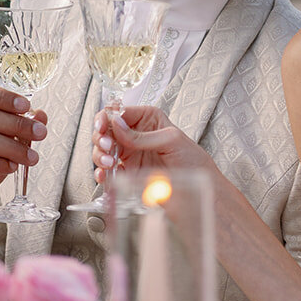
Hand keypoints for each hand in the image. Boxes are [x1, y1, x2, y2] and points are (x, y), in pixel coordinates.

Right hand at [92, 104, 210, 183]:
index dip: (106, 118)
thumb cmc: (193, 160)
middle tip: (107, 147)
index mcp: (148, 119)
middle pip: (105, 130)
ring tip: (109, 163)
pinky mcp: (128, 172)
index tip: (103, 128)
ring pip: (103, 150)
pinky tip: (105, 175)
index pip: (118, 112)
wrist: (201, 188)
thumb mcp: (171, 140)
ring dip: (100, 155)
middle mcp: (136, 134)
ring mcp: (130, 154)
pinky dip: (102, 173)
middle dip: (101, 138)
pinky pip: (107, 170)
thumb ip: (143, 135)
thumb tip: (117, 125)